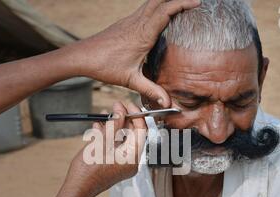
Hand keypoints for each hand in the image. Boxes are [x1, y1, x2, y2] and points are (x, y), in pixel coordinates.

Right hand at [64, 102, 147, 196]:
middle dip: (122, 119)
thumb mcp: (102, 142)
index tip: (126, 104)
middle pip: (132, 134)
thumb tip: (121, 109)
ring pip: (121, 139)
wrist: (77, 189)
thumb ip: (114, 125)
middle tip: (113, 107)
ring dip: (113, 127)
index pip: (141, 131)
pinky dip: (108, 137)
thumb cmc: (88, 170)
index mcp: (133, 157)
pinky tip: (98, 127)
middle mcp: (131, 161)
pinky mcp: (114, 164)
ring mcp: (123, 164)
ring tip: (103, 115)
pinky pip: (115, 146)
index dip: (135, 115)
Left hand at [78, 0, 200, 107]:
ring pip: (150, 2)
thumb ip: (150, 90)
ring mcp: (129, 21)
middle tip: (192, 1)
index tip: (197, 2)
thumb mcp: (130, 80)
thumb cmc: (105, 66)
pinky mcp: (124, 23)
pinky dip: (155, 8)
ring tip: (179, 6)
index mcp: (142, 34)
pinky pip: (143, 9)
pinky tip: (159, 17)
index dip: (182, 3)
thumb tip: (167, 103)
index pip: (165, 10)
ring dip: (165, 0)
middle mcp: (137, 23)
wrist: (83, 57)